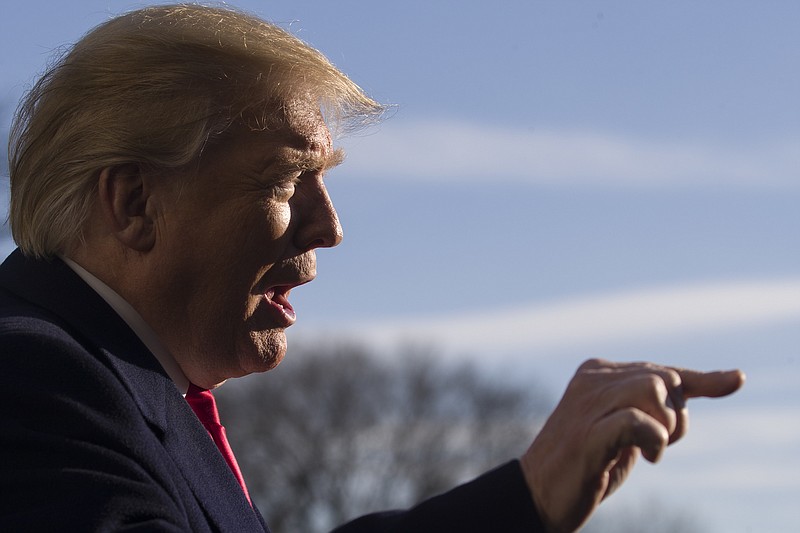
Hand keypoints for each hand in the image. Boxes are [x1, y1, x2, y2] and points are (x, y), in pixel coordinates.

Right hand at [520, 358, 744, 532]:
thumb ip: (653, 409)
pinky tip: (647, 458)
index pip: (661, 370)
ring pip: (653, 388)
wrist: (539, 495)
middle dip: (678, 416)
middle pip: (663, 377)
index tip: (735, 380)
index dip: (702, 379)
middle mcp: (591, 380)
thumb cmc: (587, 464)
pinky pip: (639, 421)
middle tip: (661, 446)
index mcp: (597, 373)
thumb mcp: (625, 431)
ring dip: (667, 426)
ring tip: (652, 451)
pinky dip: (655, 440)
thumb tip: (711, 386)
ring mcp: (587, 404)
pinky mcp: (588, 433)